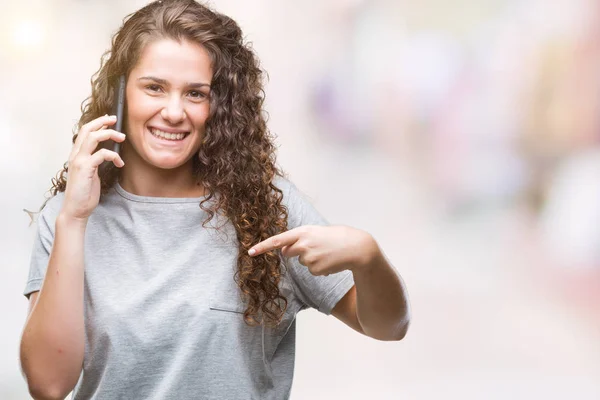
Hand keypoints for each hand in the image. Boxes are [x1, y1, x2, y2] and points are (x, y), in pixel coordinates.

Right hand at [60, 115, 125, 221]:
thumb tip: (106, 153)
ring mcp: (79, 161)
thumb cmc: (85, 193)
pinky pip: (102, 154)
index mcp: (76, 155)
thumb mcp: (91, 173)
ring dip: (109, 134)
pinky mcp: (85, 168)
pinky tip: (120, 163)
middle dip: (102, 122)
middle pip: (87, 129)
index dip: (97, 123)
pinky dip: (114, 155)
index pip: (84, 132)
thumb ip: (95, 161)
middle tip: (115, 119)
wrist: (76, 209)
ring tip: (122, 137)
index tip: (109, 120)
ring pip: (93, 137)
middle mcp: (75, 155)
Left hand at [248, 225, 377, 275]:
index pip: (278, 240)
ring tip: (328, 253)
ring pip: (302, 262)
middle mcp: (303, 244)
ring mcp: (308, 258)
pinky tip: (331, 261)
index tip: (250, 252)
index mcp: (303, 231)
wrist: (357, 248)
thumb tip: (288, 250)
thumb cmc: (339, 237)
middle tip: (315, 247)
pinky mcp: (315, 269)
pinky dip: (320, 267)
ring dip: (313, 259)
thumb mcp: (318, 231)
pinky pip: (312, 270)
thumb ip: (302, 238)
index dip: (263, 247)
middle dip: (295, 252)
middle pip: (288, 252)